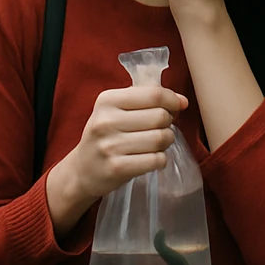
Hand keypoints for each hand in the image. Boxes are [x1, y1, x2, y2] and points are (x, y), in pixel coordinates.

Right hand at [62, 85, 187, 202]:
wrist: (81, 171)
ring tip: (156, 144)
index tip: (176, 107)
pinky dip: (160, 159)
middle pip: (160, 116)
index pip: (153, 94)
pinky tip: (150, 158)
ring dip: (166, 141)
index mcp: (107, 100)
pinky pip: (156, 160)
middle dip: (168, 123)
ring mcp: (109, 146)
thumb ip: (149, 99)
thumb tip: (183, 102)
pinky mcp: (116, 168)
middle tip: (159, 129)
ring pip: (161, 138)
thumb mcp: (118, 109)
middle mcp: (105, 121)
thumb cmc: (107, 135)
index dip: (172, 100)